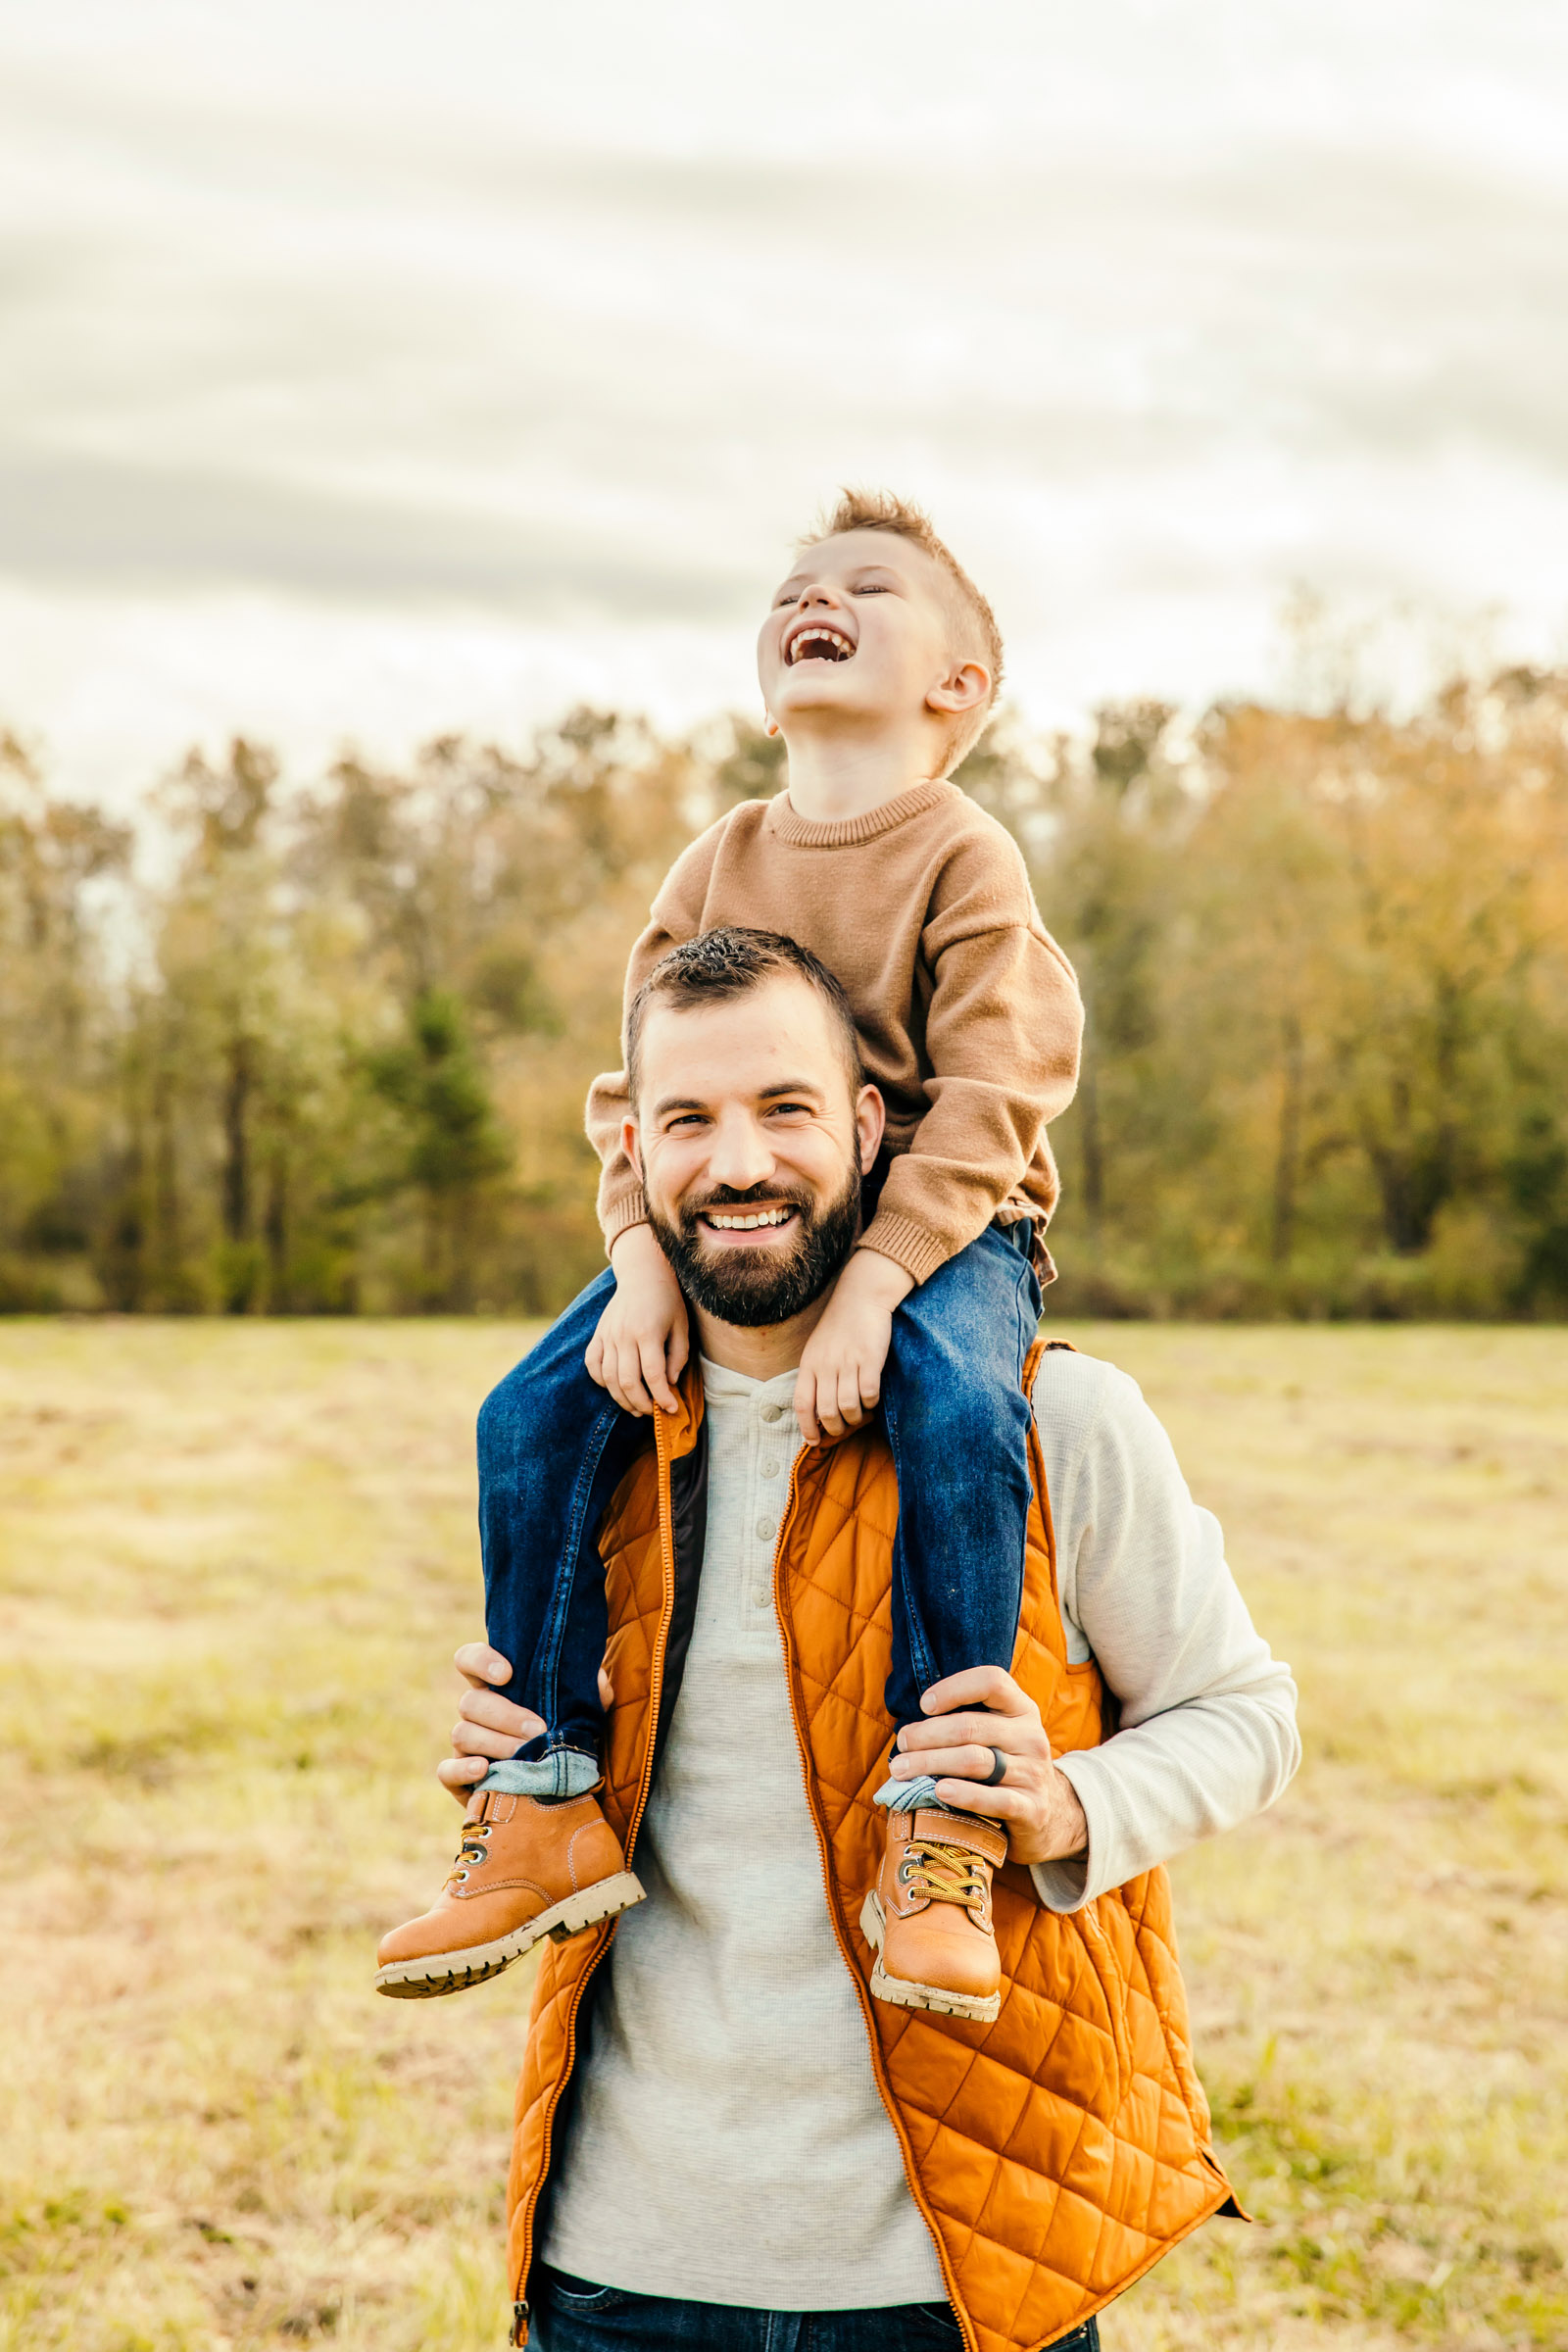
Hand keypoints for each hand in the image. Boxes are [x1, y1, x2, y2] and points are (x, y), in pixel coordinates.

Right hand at [436, 1642, 615, 1803]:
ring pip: (461, 1733)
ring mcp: (466, 1747)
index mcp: (499, 1688)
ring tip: (523, 1754)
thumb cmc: (567, 1740)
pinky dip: (461, 1769)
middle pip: (470, 1701)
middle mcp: (477, 1713)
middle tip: (537, 1730)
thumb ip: (592, 1692)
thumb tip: (598, 1680)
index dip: (480, 1660)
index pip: (469, 1659)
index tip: (507, 1674)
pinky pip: (446, 1771)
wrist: (563, 1792)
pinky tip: (484, 1769)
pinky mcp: (461, 1779)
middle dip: (505, 1715)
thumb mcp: (585, 1714)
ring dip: (494, 1743)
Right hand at [585, 1225, 688, 1414]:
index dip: (663, 1397)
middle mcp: (624, 1335)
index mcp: (648, 1332)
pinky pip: (593, 1365)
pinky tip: (614, 1387)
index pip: (654, 1375)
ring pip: (609, 1378)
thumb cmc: (668, 1301)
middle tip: (652, 1413)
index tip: (671, 1409)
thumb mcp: (682, 1326)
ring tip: (636, 1408)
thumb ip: (678, 1356)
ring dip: (622, 1399)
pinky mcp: (598, 1335)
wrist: (643, 1275)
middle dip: (641, 1404)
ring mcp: (608, 1335)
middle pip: (628, 1381)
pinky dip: (601, 1381)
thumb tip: (669, 1383)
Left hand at [793, 1248, 913, 1442]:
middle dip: (836, 1429)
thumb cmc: (839, 1326)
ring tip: (860, 1415)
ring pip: (848, 1407)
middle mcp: (826, 1365)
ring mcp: (848, 1362)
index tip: (814, 1441)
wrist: (861, 1297)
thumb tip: (817, 1410)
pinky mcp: (870, 1358)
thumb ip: (815, 1376)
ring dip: (856, 1418)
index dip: (807, 1427)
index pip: (802, 1404)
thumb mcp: (817, 1349)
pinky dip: (871, 1402)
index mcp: (809, 1364)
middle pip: (826, 1411)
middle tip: (844, 1429)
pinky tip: (872, 1398)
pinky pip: (869, 1393)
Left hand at [885, 1664, 1088, 1867]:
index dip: (954, 1688)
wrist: (1051, 1814)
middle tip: (902, 1745)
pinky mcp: (1032, 1808)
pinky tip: (940, 1791)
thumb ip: (967, 1722)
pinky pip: (995, 1799)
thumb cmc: (1006, 1767)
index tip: (924, 1705)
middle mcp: (1031, 1736)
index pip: (991, 1682)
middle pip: (971, 1727)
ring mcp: (1034, 1773)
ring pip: (975, 1761)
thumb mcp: (999, 1735)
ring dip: (931, 1763)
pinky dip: (964, 1793)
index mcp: (1022, 1709)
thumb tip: (910, 1727)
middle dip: (928, 1734)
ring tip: (903, 1770)